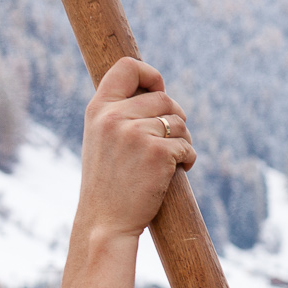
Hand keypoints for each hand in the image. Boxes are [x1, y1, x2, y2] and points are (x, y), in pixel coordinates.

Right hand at [74, 57, 194, 243]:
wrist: (105, 220)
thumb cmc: (108, 183)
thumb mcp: (102, 139)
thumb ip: (121, 114)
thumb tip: (159, 95)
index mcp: (98, 108)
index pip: (127, 67)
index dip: (151, 74)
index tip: (160, 90)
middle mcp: (115, 116)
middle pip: (164, 98)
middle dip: (176, 118)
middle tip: (174, 139)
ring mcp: (136, 133)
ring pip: (180, 123)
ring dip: (184, 141)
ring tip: (172, 160)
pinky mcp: (158, 152)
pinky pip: (187, 146)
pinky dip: (189, 159)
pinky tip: (177, 172)